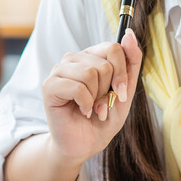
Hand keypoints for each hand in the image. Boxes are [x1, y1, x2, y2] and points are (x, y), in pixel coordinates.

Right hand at [40, 29, 142, 164]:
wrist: (84, 145)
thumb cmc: (103, 118)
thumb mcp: (125, 91)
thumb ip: (130, 63)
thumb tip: (129, 34)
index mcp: (91, 57)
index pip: (113, 47)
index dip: (122, 73)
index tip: (122, 93)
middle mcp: (74, 59)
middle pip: (104, 63)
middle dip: (109, 89)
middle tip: (102, 104)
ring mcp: (60, 71)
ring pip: (90, 73)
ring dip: (97, 98)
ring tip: (92, 108)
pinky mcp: (50, 86)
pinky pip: (78, 88)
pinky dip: (86, 104)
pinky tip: (82, 111)